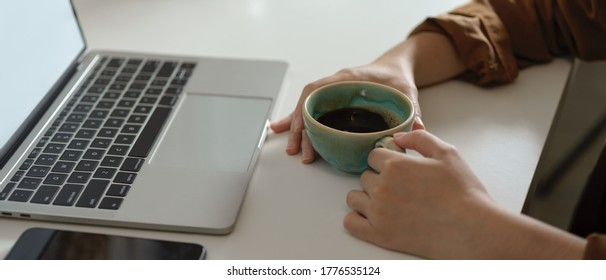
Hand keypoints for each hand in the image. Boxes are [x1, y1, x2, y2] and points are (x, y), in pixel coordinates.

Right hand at [270, 61, 424, 163]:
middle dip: (300, 128)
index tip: (301, 128)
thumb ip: (413, 109)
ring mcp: (332, 95)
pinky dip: (298, 124)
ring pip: (307, 111)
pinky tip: (284, 132)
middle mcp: (335, 86)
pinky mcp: (333, 104)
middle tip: (300, 151)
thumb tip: (419, 128)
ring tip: (293, 150)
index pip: (317, 90)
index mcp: (347, 78)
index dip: (306, 109)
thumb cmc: (397, 78)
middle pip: (308, 105)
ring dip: (297, 130)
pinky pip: (312, 114)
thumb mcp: (407, 92)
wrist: (395, 69)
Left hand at [344, 130, 497, 258]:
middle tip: (400, 187)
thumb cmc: (463, 192)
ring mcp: (378, 213)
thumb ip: (419, 138)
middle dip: (379, 179)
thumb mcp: (447, 153)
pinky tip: (373, 217)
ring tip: (387, 202)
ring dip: (366, 197)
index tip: (398, 168)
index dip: (386, 160)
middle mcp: (382, 188)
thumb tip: (398, 137)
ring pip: (354, 198)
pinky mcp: (379, 235)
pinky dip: (358, 219)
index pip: (373, 155)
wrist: (472, 229)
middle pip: (365, 176)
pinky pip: (350, 223)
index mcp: (395, 165)